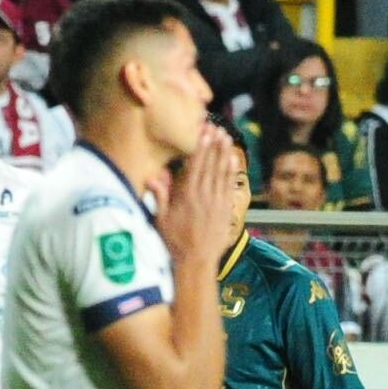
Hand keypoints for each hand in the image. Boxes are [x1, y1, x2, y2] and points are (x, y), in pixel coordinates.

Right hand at [162, 133, 242, 265]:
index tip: (204, 131)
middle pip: (210, 164)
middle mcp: (203, 195)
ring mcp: (216, 201)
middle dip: (214, 144)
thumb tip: (154, 176)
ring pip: (222, 172)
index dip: (201, 146)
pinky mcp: (225, 209)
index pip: (195, 164)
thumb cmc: (175, 241)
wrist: (196, 261)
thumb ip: (160, 196)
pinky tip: (233, 159)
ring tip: (226, 137)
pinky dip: (232, 171)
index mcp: (187, 195)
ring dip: (224, 153)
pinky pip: (229, 185)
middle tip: (217, 127)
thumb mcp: (161, 219)